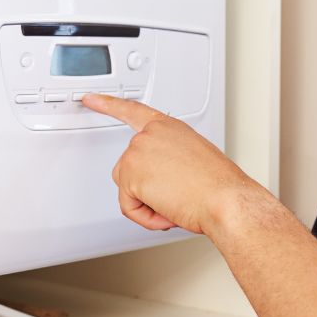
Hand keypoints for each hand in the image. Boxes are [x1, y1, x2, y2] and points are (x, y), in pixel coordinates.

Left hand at [81, 93, 264, 234]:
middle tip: (177, 194)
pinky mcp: (130, 174)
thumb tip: (162, 179)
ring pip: (127, 189)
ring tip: (177, 201)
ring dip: (148, 203)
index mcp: (168, 128)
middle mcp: (149, 135)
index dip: (108, 105)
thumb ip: (170, 159)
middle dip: (146, 188)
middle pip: (128, 168)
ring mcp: (137, 152)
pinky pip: (129, 207)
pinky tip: (169, 210)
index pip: (133, 111)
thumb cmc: (219, 186)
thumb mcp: (195, 160)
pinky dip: (147, 217)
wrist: (225, 200)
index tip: (91, 99)